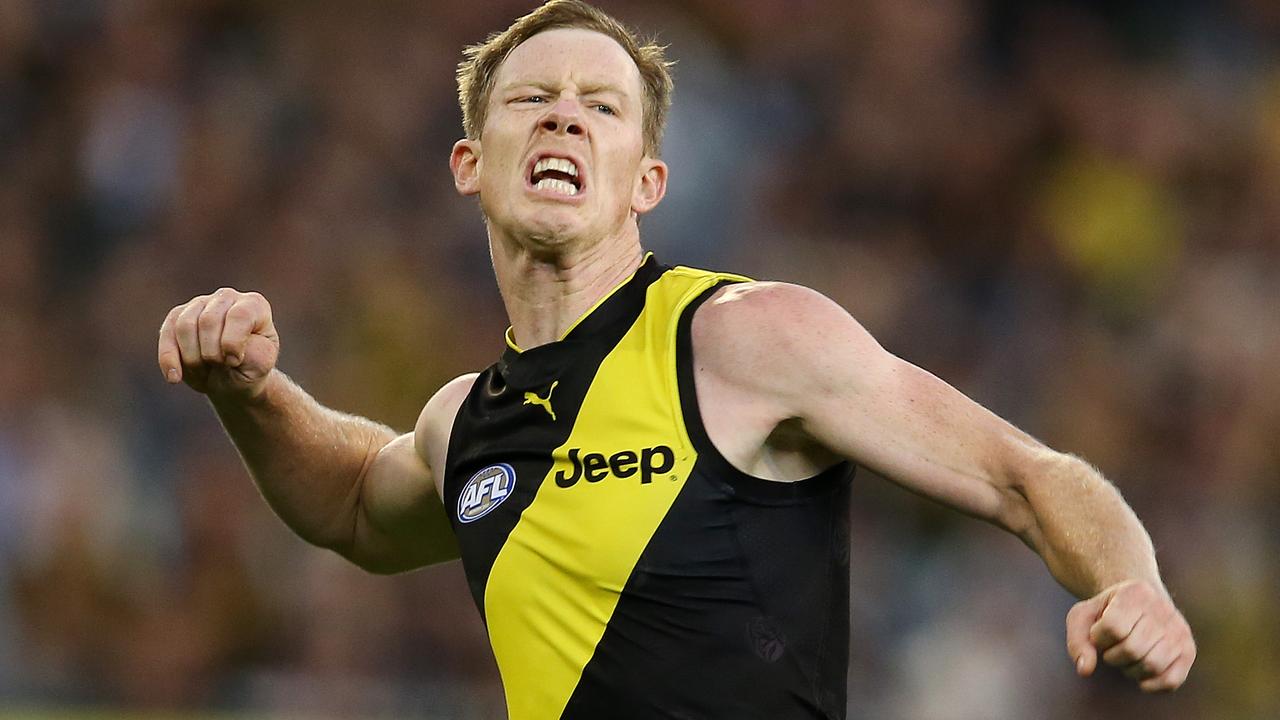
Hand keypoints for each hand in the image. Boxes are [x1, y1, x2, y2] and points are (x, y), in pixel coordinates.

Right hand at [158, 288, 279, 398]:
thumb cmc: (250, 367)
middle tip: (221, 366)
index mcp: (254, 305)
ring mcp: (199, 304)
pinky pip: (166, 335)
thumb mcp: (261, 365)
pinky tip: (174, 378)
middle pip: (208, 321)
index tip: (234, 362)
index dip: (233, 343)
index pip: (239, 315)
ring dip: (192, 357)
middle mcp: (227, 298)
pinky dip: (168, 359)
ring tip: (205, 369)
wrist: (233, 377)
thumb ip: (252, 352)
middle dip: (211, 353)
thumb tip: (226, 344)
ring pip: (184, 326)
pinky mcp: (176, 317)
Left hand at [1066, 579, 1195, 691]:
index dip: (1099, 638)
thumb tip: (1085, 670)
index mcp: (1134, 593)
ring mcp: (1179, 629)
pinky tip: (1140, 677)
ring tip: (1126, 657)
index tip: (1099, 633)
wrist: (1137, 603)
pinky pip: (1171, 680)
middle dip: (1112, 656)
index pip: (1113, 627)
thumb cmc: (1105, 612)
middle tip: (1112, 648)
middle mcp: (1162, 608)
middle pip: (1132, 649)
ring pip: (1152, 665)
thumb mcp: (1083, 616)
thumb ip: (1077, 640)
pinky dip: (1151, 685)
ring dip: (1129, 670)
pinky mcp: (1188, 650)